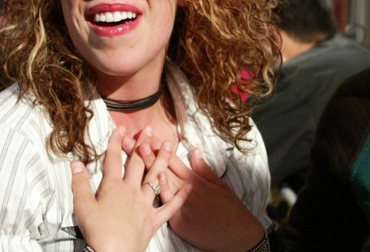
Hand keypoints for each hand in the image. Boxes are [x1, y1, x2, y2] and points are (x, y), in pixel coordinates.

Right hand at [71, 127, 190, 251]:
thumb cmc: (98, 232)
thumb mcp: (82, 207)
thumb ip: (79, 184)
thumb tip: (75, 164)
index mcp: (113, 187)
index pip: (114, 160)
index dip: (116, 143)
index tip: (120, 129)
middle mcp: (132, 192)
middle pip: (138, 163)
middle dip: (143, 144)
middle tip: (149, 130)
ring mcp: (145, 204)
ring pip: (156, 177)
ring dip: (163, 160)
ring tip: (169, 145)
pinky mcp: (153, 219)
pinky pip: (170, 206)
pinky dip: (180, 196)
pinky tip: (188, 186)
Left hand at [141, 145, 264, 251]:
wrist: (238, 234)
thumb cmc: (230, 210)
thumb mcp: (219, 185)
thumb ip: (203, 168)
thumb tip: (195, 150)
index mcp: (195, 180)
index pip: (172, 160)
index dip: (158, 147)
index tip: (146, 136)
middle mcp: (187, 190)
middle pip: (162, 169)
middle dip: (145, 154)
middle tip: (131, 140)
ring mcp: (182, 206)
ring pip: (161, 184)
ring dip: (147, 169)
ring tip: (135, 153)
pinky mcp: (180, 223)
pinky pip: (168, 207)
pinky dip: (161, 193)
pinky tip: (153, 182)